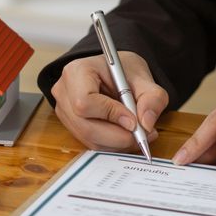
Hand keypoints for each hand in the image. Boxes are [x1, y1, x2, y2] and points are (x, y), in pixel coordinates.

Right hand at [51, 52, 166, 150]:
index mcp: (77, 72)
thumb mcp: (143, 76)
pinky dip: (112, 144)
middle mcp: (65, 92)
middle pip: (86, 127)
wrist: (113, 73)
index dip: (110, 115)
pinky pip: (91, 143)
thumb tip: (147, 124)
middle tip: (143, 134)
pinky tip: (126, 135)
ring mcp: (64, 111)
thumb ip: (151, 98)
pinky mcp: (71, 126)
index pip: (85, 102)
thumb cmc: (123, 71)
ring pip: (89, 139)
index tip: (133, 121)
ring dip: (118, 143)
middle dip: (118, 136)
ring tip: (139, 133)